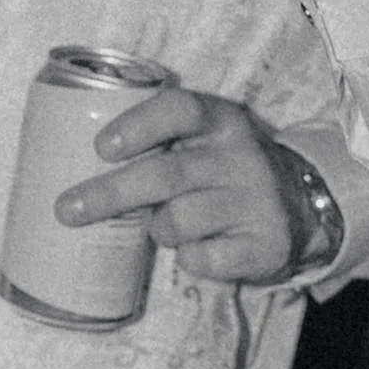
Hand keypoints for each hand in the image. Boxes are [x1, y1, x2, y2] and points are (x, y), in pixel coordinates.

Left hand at [56, 86, 304, 284]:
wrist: (300, 208)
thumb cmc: (225, 172)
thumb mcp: (204, 142)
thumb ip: (160, 143)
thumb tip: (76, 169)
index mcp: (222, 120)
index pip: (181, 109)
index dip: (139, 125)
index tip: (102, 148)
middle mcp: (242, 155)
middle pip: (166, 174)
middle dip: (110, 193)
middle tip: (67, 211)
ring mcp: (257, 200)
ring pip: (178, 221)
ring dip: (160, 229)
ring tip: (167, 225)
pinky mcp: (265, 243)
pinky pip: (201, 259)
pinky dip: (190, 258)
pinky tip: (202, 248)